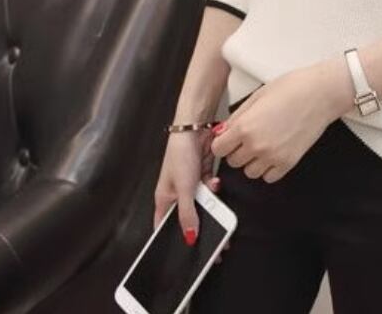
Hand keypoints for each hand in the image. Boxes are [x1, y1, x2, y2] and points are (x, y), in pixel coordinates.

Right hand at [154, 126, 231, 262]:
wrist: (194, 128)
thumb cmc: (179, 154)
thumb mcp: (184, 188)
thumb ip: (188, 213)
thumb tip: (190, 237)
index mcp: (164, 199)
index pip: (165, 226)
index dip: (175, 240)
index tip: (188, 253)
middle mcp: (177, 193)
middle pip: (190, 216)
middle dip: (202, 223)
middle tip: (217, 237)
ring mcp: (191, 184)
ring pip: (203, 203)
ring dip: (211, 202)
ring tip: (215, 199)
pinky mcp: (203, 174)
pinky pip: (211, 188)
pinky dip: (215, 186)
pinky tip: (215, 182)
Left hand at [209, 57, 352, 182]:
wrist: (320, 94)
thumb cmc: (292, 88)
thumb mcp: (257, 96)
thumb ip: (237, 117)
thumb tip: (224, 131)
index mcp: (245, 126)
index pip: (218, 148)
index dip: (222, 142)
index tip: (227, 138)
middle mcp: (257, 145)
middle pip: (233, 162)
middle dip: (236, 150)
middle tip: (247, 137)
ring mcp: (273, 156)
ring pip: (249, 172)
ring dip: (252, 161)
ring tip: (262, 144)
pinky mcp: (289, 163)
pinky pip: (268, 177)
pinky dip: (268, 168)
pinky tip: (273, 152)